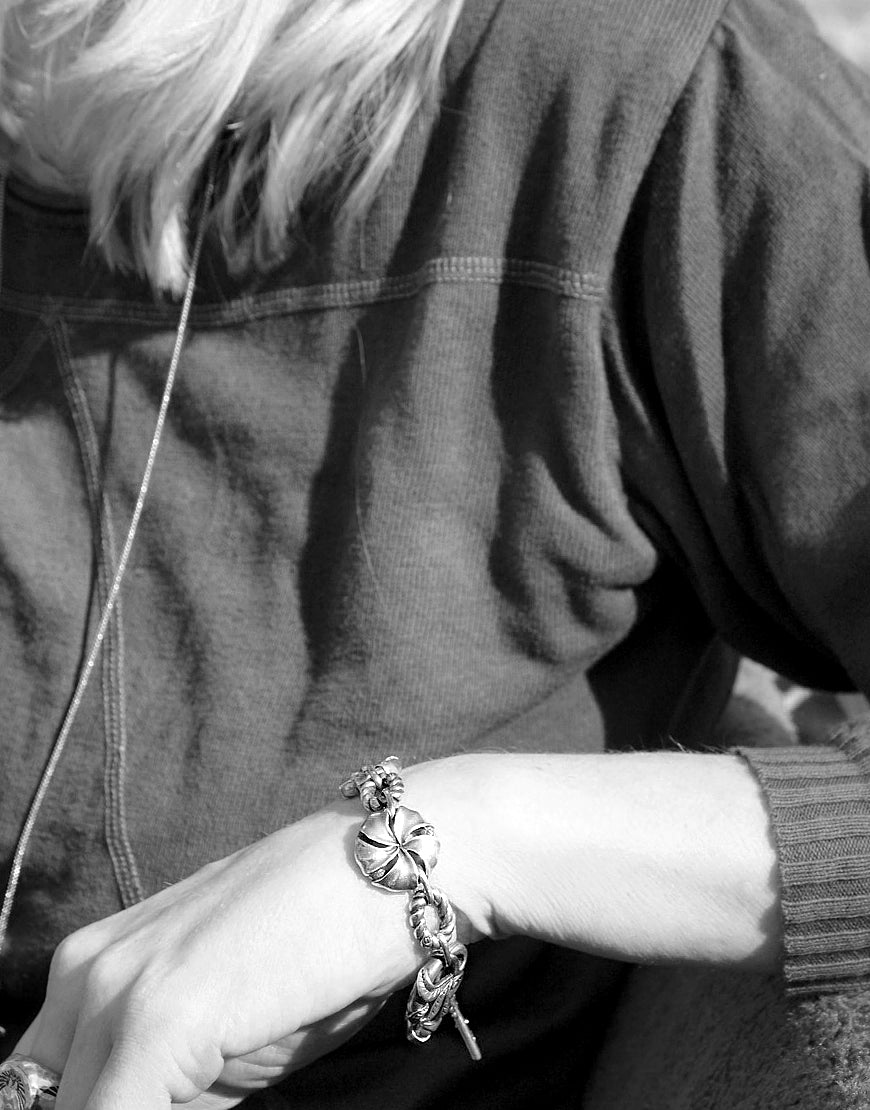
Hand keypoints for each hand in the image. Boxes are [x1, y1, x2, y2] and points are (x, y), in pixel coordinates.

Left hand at [15, 794, 481, 1109]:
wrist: (398, 865)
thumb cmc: (327, 946)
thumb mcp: (225, 1035)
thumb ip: (163, 1086)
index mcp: (92, 968)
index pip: (45, 1093)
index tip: (167, 1107)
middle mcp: (85, 971)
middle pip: (51, 1099)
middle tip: (194, 1102)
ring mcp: (115, 991)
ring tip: (218, 1098)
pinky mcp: (153, 1019)